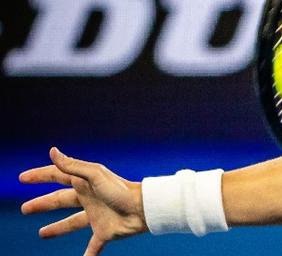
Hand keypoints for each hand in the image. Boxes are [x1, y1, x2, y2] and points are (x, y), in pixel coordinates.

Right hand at [20, 147, 146, 255]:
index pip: (57, 176)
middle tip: (24, 209)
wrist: (144, 209)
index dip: (40, 176)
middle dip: (42, 204)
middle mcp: (89, 199)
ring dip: (57, 229)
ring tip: (42, 234)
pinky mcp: (105, 232)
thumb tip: (52, 151)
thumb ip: (72, 166)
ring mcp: (96, 216)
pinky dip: (88, 255)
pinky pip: (93, 246)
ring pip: (72, 223)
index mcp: (85, 183)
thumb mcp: (94, 175)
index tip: (22, 178)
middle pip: (60, 201)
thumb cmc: (121, 190)